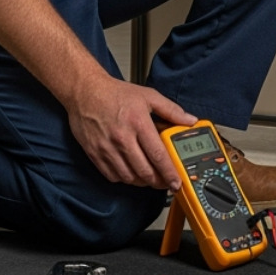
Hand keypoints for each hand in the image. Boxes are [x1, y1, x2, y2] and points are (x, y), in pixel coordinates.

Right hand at [64, 75, 196, 188]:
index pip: (158, 155)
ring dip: (142, 182)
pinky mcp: (94, 154)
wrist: (85, 92)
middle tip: (166, 183)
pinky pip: (112, 175)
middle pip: (144, 171)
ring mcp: (107, 148)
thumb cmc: (117, 93)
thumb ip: (171, 110)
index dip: (169, 172)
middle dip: (158, 182)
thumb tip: (190, 120)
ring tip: (151, 178)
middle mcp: (122, 138)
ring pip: (129, 177)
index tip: (177, 182)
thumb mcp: (148, 96)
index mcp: (138, 123)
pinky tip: (132, 173)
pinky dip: (125, 179)